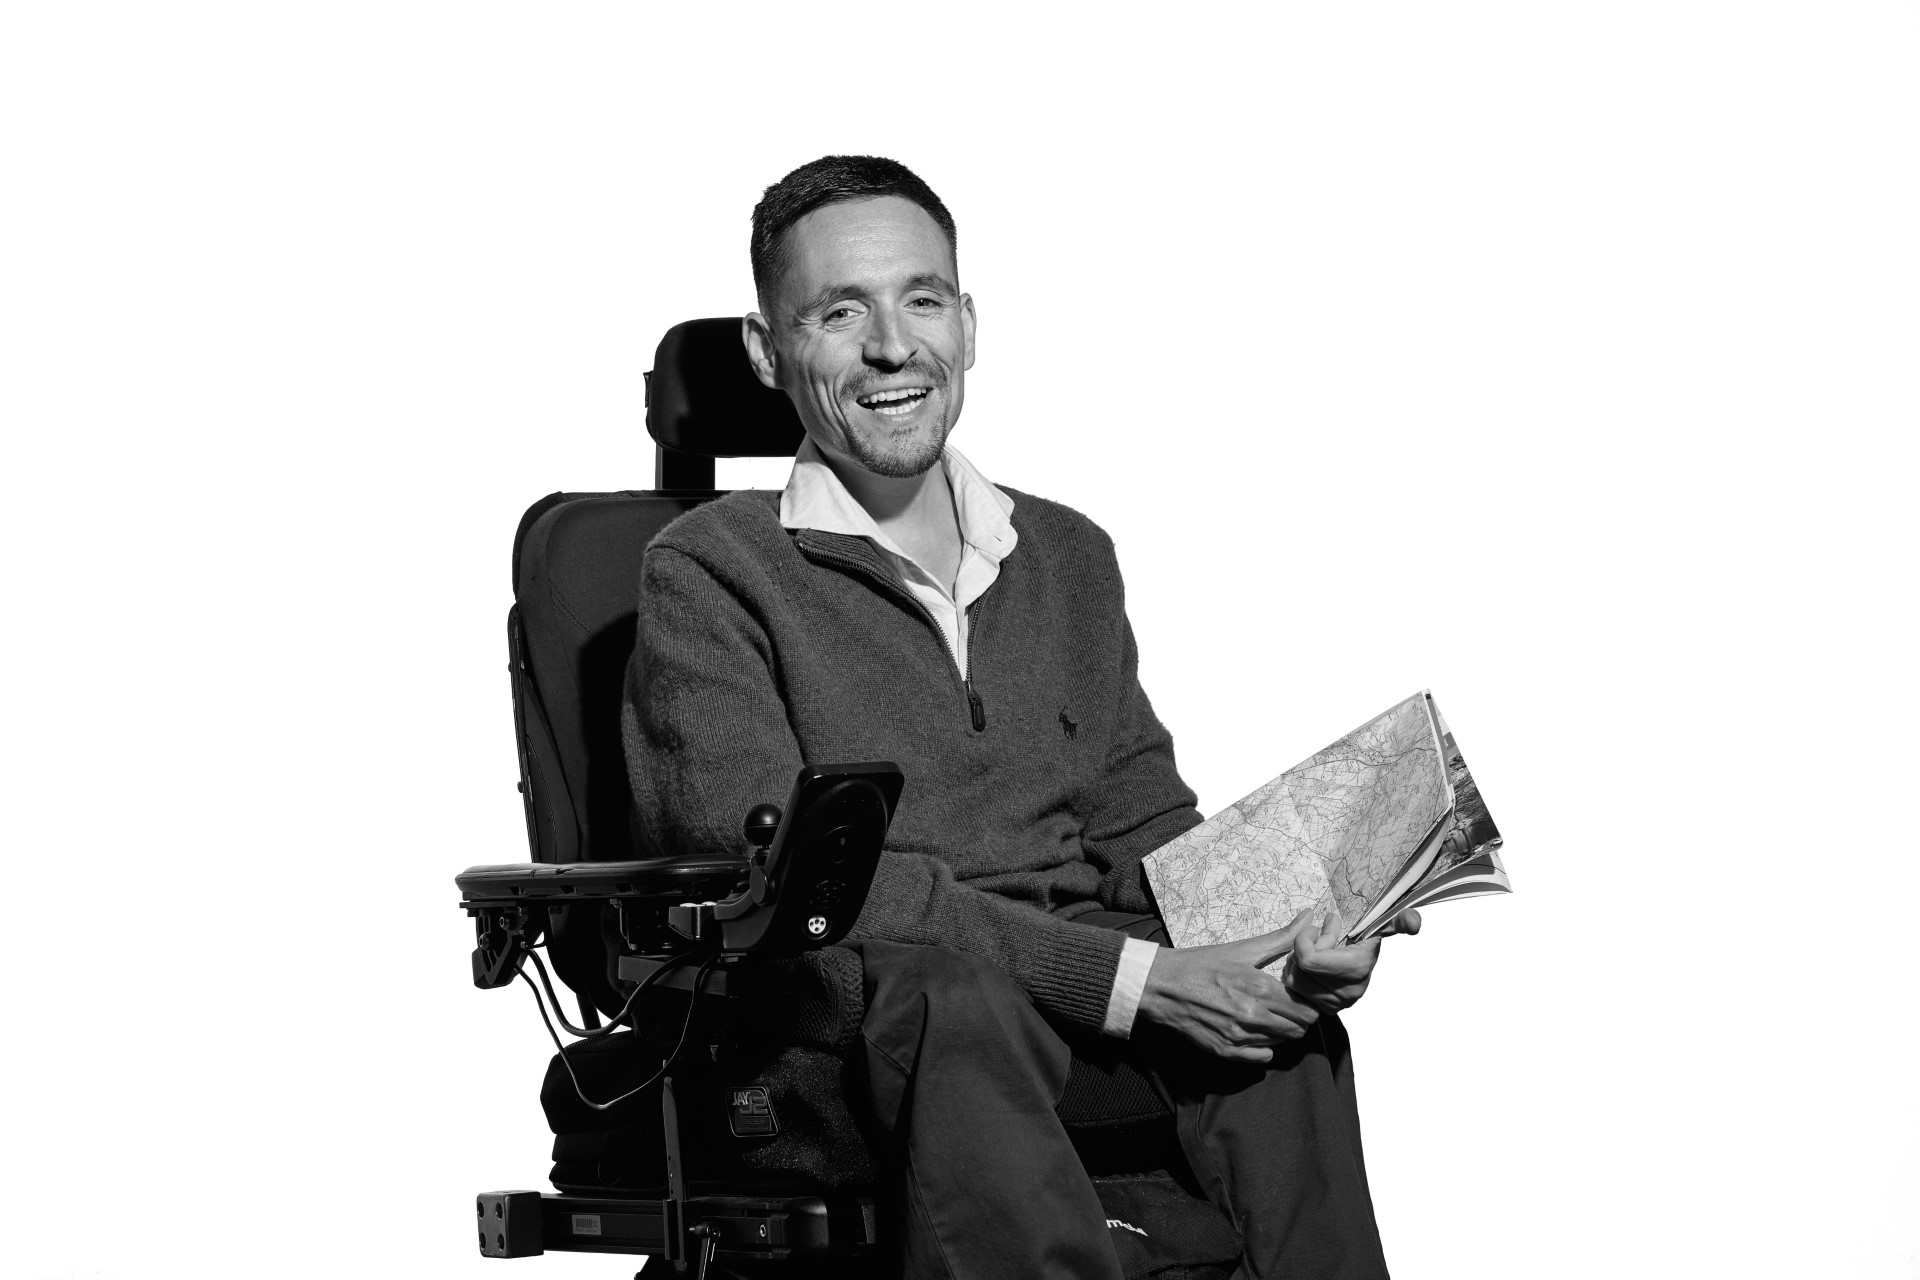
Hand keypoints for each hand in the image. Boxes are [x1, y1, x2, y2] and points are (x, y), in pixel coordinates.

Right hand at [1135, 912, 1325, 1061]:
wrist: (1161, 985)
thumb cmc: (1201, 964)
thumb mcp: (1241, 949)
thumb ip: (1281, 938)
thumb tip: (1310, 917)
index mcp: (1260, 989)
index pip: (1306, 1009)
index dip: (1307, 1003)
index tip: (1297, 997)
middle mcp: (1253, 1016)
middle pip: (1299, 1030)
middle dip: (1297, 1018)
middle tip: (1285, 1008)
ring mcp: (1239, 1037)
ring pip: (1281, 1043)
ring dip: (1280, 1031)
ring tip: (1266, 1016)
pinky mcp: (1225, 1051)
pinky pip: (1263, 1058)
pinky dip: (1263, 1047)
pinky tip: (1253, 1031)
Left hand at [1283, 909, 1420, 1014]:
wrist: (1362, 954)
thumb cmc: (1364, 933)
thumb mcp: (1379, 922)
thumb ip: (1399, 920)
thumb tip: (1414, 924)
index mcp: (1358, 969)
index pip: (1309, 959)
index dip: (1307, 938)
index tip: (1324, 924)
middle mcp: (1350, 993)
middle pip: (1299, 968)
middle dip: (1303, 947)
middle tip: (1318, 935)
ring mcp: (1337, 1005)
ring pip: (1293, 979)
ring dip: (1298, 959)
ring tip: (1314, 948)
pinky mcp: (1326, 1010)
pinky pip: (1294, 990)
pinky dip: (1297, 973)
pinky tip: (1312, 964)